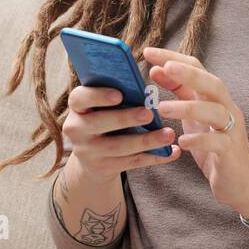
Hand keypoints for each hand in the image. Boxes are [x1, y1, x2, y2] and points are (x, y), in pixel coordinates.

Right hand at [64, 84, 181, 182]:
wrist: (91, 156)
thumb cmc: (104, 116)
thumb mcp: (101, 105)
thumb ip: (115, 92)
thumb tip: (147, 80)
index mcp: (77, 107)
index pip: (79, 98)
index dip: (98, 96)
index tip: (119, 95)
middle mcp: (77, 129)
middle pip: (100, 123)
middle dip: (126, 118)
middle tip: (149, 113)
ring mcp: (88, 152)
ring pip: (118, 147)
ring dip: (146, 140)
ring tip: (169, 133)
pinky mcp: (103, 168)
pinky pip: (132, 162)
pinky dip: (154, 157)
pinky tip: (172, 152)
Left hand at [142, 47, 248, 216]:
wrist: (243, 181)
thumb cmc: (215, 145)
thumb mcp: (194, 116)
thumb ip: (179, 93)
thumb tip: (156, 69)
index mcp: (214, 97)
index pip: (198, 68)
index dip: (174, 58)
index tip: (148, 52)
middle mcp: (226, 108)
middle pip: (212, 83)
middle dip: (188, 73)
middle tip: (163, 67)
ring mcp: (231, 129)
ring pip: (214, 111)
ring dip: (187, 107)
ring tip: (161, 108)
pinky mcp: (231, 152)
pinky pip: (217, 142)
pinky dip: (200, 140)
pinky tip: (182, 142)